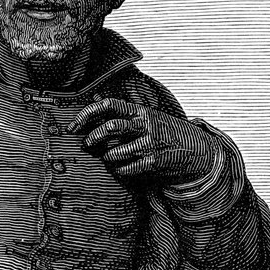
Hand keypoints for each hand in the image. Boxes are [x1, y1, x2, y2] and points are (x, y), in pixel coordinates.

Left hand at [69, 97, 221, 186]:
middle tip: (86, 145)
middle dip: (92, 138)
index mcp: (140, 111)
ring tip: (107, 158)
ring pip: (115, 151)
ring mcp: (149, 143)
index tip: (74, 125)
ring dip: (105, 157)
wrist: (196, 149)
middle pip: (110, 128)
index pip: (108, 105)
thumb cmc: (166, 132)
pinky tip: (119, 169)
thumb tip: (94, 99)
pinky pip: (126, 168)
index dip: (87, 114)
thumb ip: (123, 112)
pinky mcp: (153, 162)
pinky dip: (118, 170)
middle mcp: (144, 124)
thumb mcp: (147, 116)